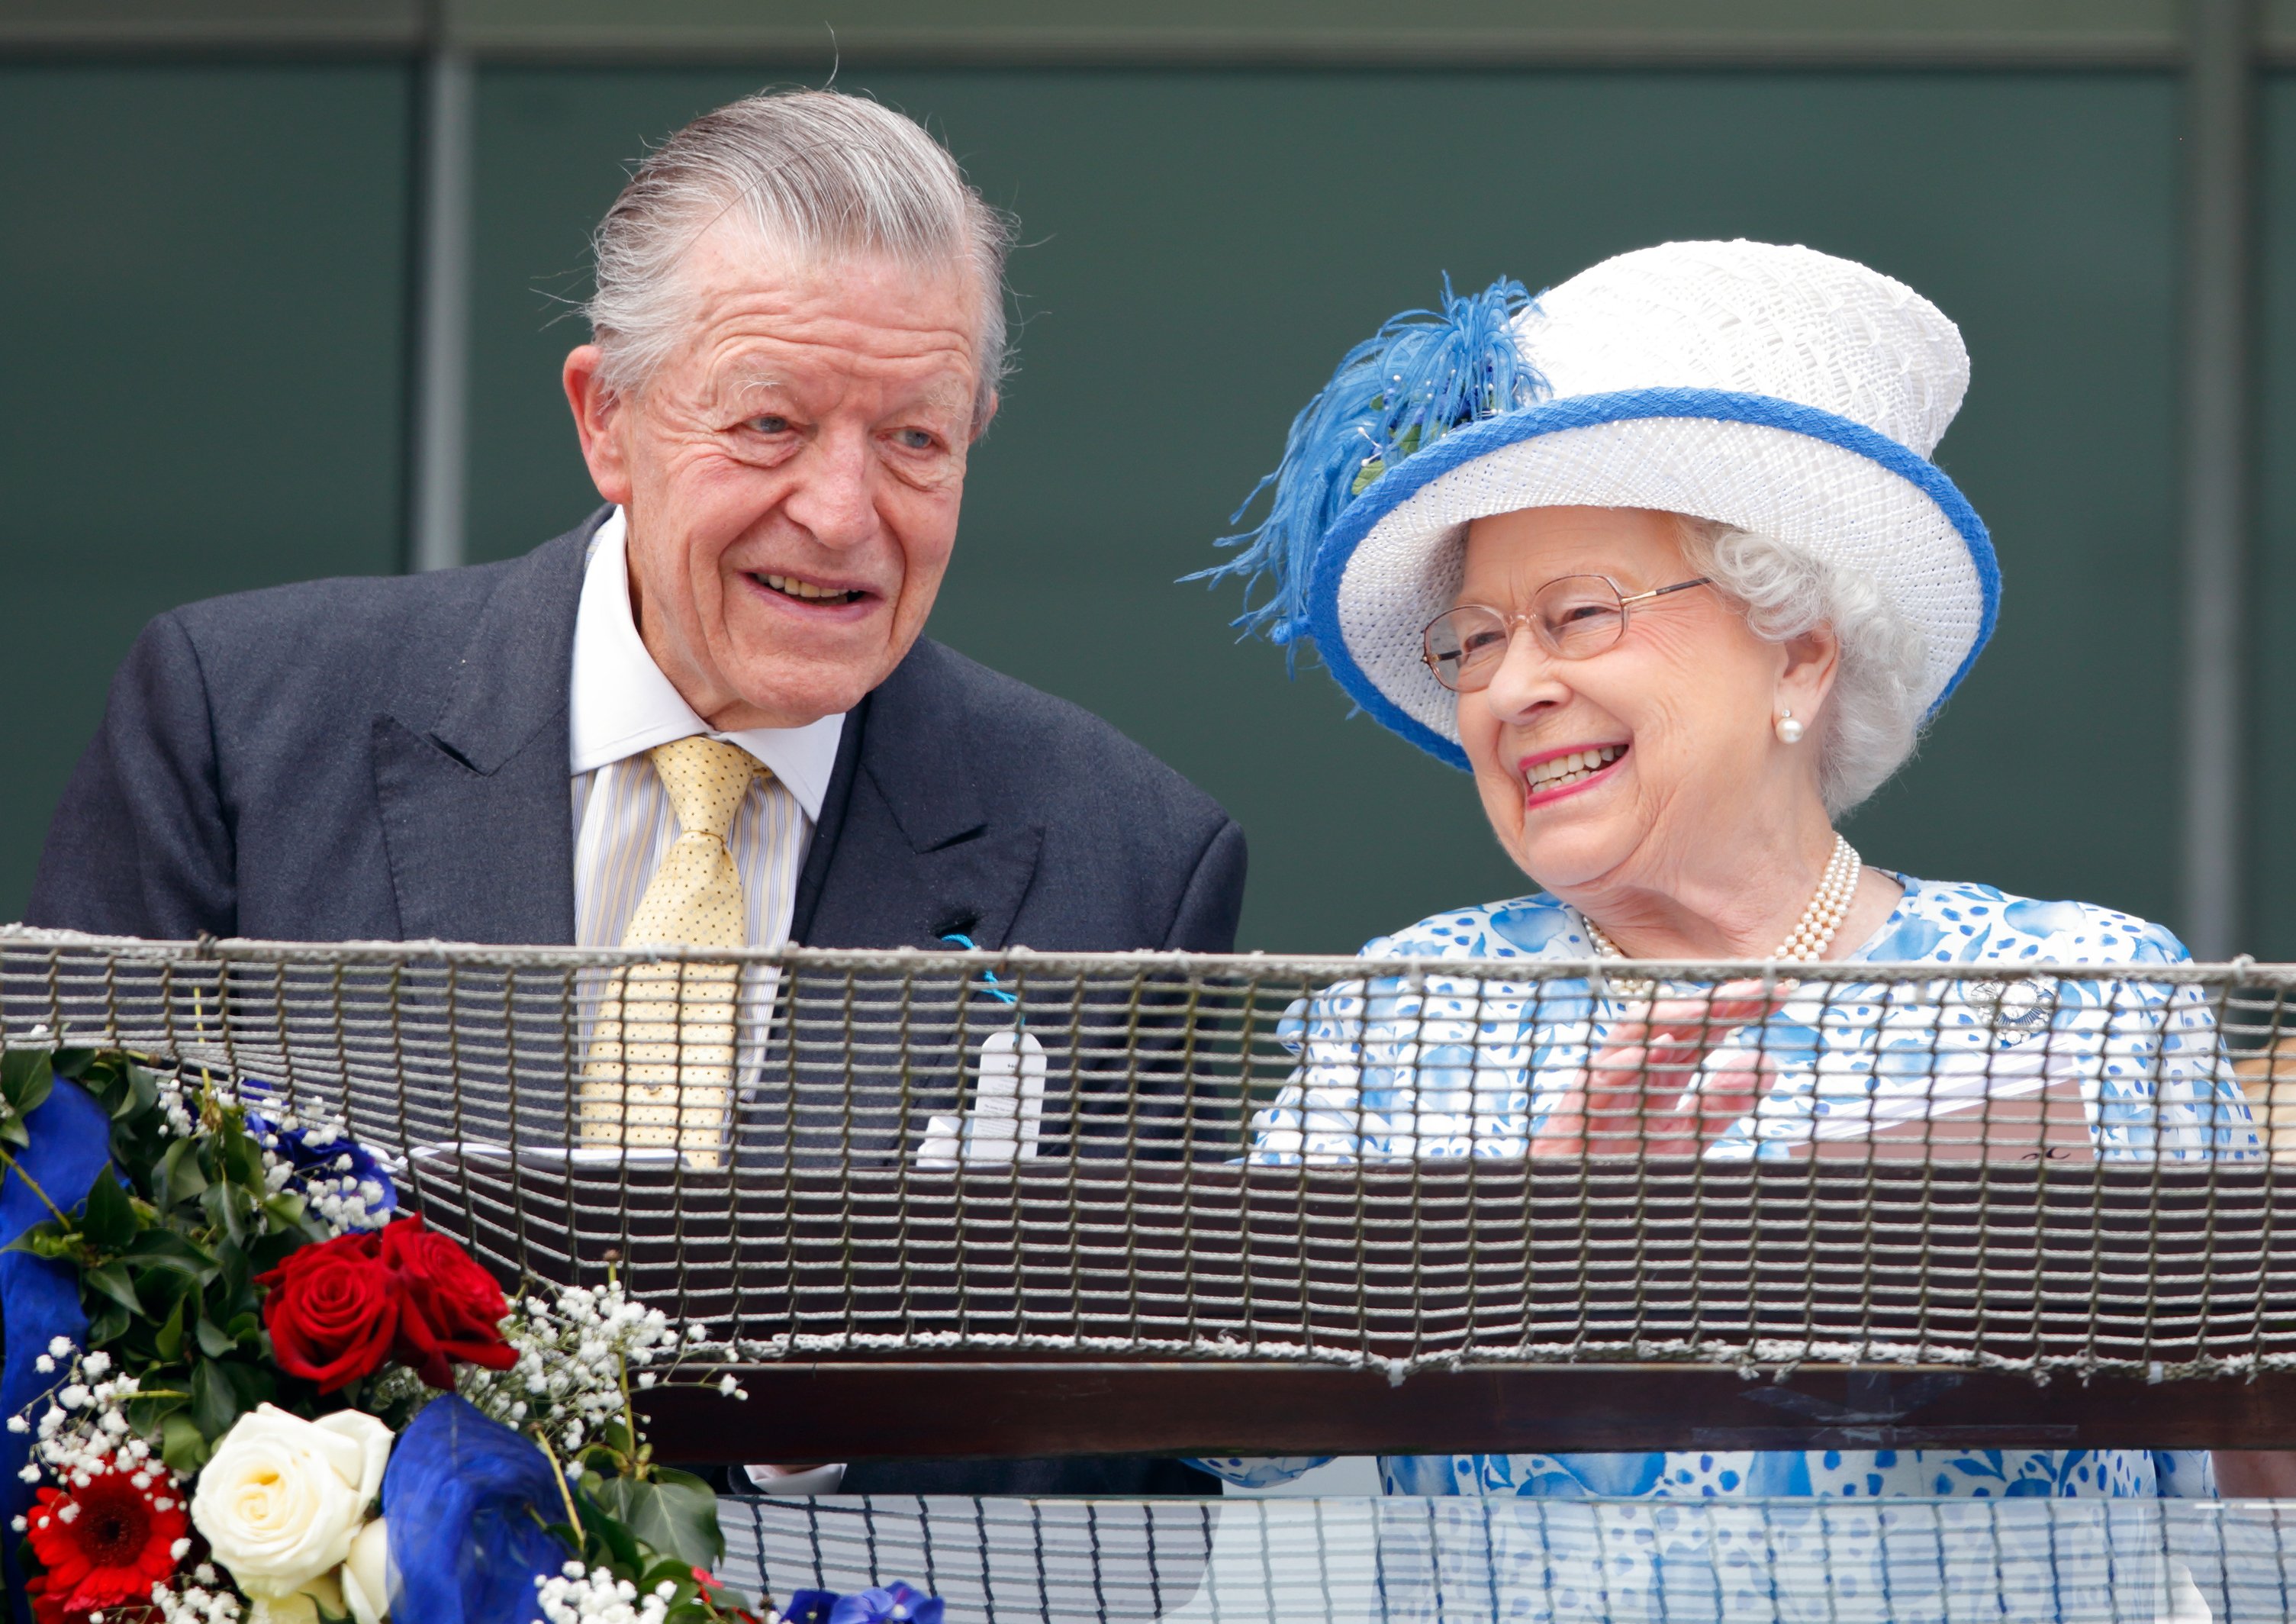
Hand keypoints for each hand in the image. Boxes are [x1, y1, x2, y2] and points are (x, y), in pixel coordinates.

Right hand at [1532, 980, 1789, 1156]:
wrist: (1576, 1207)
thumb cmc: (1625, 1165)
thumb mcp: (1688, 1135)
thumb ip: (1723, 1102)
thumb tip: (1767, 1063)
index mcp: (1662, 1071)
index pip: (1704, 1029)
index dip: (1740, 1009)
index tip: (1782, 993)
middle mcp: (1634, 1067)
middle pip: (1674, 1020)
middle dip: (1714, 1001)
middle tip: (1758, 987)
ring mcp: (1604, 1083)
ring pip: (1631, 1034)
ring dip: (1671, 1017)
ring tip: (1710, 1006)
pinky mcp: (1577, 1109)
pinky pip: (1599, 1078)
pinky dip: (1626, 1060)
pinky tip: (1654, 1048)